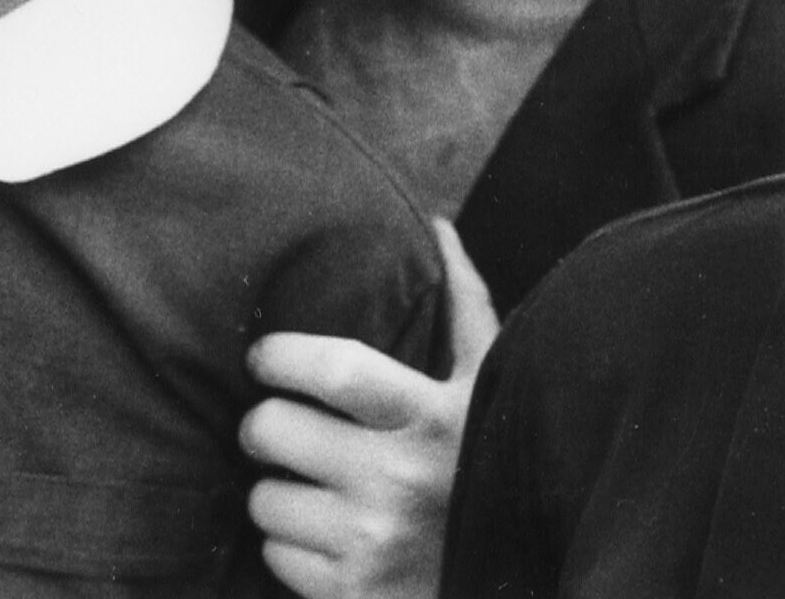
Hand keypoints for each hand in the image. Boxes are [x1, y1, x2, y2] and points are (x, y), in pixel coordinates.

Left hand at [240, 220, 499, 598]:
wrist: (522, 582)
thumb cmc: (494, 464)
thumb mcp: (492, 387)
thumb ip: (465, 306)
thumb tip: (437, 222)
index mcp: (432, 418)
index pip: (330, 368)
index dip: (278, 356)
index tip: (262, 358)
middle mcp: (401, 482)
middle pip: (271, 430)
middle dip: (265, 426)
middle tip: (281, 427)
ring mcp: (375, 545)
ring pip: (262, 497)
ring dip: (277, 490)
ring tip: (315, 488)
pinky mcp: (354, 595)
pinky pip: (275, 555)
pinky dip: (291, 546)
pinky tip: (330, 536)